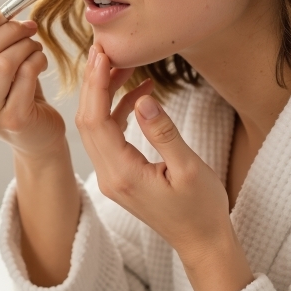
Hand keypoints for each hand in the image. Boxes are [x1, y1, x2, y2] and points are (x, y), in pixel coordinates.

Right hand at [0, 0, 66, 159]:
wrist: (36, 132)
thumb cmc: (12, 91)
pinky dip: (36, 60)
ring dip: (25, 45)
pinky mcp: (13, 120)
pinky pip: (25, 75)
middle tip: (26, 25)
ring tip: (34, 45)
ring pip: (4, 62)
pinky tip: (40, 61)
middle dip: (7, 31)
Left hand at [76, 44, 252, 290]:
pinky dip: (119, 111)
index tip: (102, 54)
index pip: (96, 121)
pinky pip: (110, 136)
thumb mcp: (189, 168)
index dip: (96, 84)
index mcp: (122, 174)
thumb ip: (164, 133)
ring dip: (105, 94)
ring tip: (123, 64)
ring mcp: (112, 176)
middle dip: (93, 82)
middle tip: (105, 49)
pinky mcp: (121, 174)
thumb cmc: (201, 209)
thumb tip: (144, 100)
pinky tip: (140, 94)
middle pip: (88, 120)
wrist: (202, 242)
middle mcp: (109, 175)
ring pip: (97, 127)